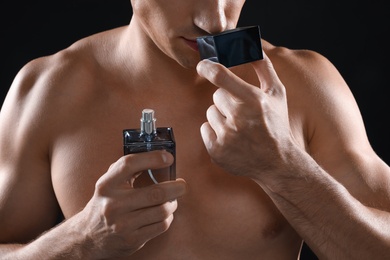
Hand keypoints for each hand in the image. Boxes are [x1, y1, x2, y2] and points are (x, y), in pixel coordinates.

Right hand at [78, 150, 186, 257]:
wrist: (88, 236)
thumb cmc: (105, 203)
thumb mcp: (108, 183)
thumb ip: (127, 168)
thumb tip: (158, 156)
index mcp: (106, 185)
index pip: (129, 164)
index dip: (152, 158)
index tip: (169, 158)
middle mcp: (114, 204)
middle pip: (156, 193)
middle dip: (176, 187)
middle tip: (181, 185)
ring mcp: (123, 224)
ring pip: (162, 210)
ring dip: (173, 203)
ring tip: (172, 200)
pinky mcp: (132, 240)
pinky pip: (161, 226)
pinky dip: (168, 218)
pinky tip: (164, 214)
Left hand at [196, 53, 294, 179]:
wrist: (277, 162)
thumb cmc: (276, 124)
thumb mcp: (277, 94)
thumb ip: (264, 67)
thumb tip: (252, 45)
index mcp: (254, 101)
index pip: (221, 77)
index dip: (208, 67)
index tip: (202, 65)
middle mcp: (239, 119)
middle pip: (216, 96)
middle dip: (227, 100)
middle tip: (242, 112)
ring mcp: (227, 137)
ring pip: (210, 113)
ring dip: (221, 117)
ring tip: (238, 128)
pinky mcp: (217, 151)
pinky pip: (205, 129)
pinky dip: (215, 132)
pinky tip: (231, 139)